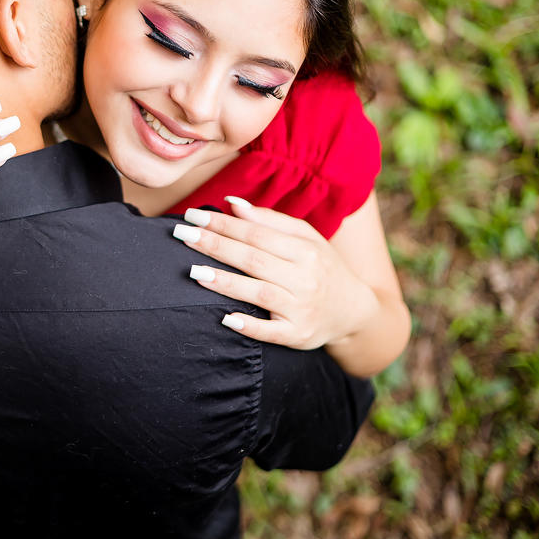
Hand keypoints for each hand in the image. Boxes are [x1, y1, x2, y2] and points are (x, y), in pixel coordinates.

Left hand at [171, 197, 379, 349]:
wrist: (355, 313)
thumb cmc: (322, 268)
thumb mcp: (306, 238)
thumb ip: (270, 221)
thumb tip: (231, 203)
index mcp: (305, 251)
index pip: (256, 233)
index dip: (223, 223)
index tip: (193, 215)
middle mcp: (304, 279)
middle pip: (253, 259)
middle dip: (215, 245)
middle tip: (183, 234)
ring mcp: (301, 309)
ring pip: (259, 293)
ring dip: (225, 282)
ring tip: (194, 271)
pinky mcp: (297, 335)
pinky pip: (270, 332)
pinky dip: (248, 326)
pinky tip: (225, 318)